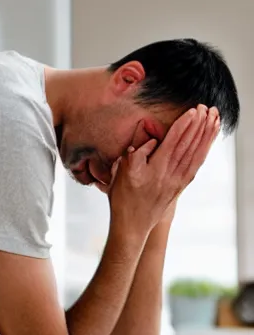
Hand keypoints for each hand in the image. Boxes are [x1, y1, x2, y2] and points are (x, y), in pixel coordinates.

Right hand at [108, 105, 219, 236]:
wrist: (132, 225)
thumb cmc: (123, 200)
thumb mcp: (122, 174)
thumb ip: (136, 155)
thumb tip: (150, 141)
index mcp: (155, 169)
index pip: (173, 142)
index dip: (184, 125)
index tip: (192, 111)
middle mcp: (169, 174)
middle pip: (188, 145)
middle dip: (199, 125)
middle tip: (206, 108)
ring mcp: (177, 181)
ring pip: (195, 154)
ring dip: (206, 136)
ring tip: (214, 119)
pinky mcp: (179, 187)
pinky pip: (195, 166)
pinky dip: (203, 151)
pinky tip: (208, 142)